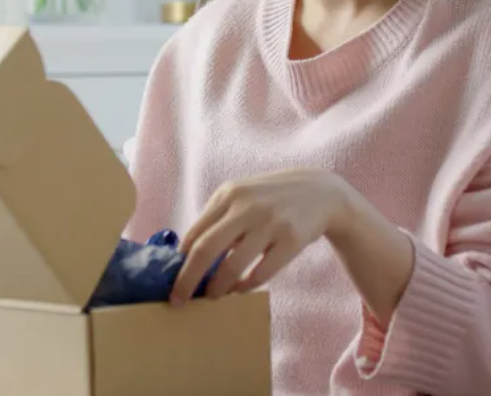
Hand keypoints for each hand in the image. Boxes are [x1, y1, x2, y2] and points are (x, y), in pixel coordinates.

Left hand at [171, 168, 347, 303]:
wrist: (319, 191)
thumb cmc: (269, 198)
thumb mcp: (241, 196)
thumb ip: (217, 219)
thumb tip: (187, 257)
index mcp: (228, 194)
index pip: (195, 233)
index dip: (180, 262)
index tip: (171, 282)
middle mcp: (246, 206)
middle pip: (206, 249)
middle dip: (188, 279)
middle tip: (179, 300)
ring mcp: (270, 222)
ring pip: (233, 266)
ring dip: (218, 287)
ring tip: (213, 296)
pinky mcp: (291, 239)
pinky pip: (261, 273)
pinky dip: (246, 286)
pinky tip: (241, 288)